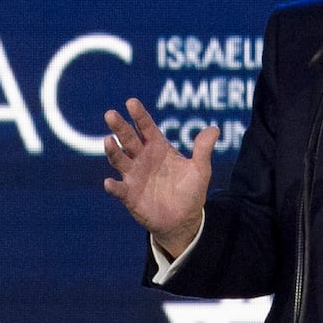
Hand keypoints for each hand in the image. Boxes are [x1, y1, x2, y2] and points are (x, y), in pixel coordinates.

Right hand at [101, 98, 216, 256]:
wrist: (184, 220)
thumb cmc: (190, 191)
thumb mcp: (200, 170)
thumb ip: (203, 150)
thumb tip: (215, 129)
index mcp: (158, 148)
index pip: (146, 127)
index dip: (139, 115)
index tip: (131, 102)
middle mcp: (142, 158)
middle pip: (128, 139)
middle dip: (120, 127)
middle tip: (110, 114)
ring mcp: (134, 176)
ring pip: (119, 160)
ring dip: (113, 151)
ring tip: (108, 140)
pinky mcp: (129, 195)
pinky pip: (119, 189)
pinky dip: (114, 186)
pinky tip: (109, 183)